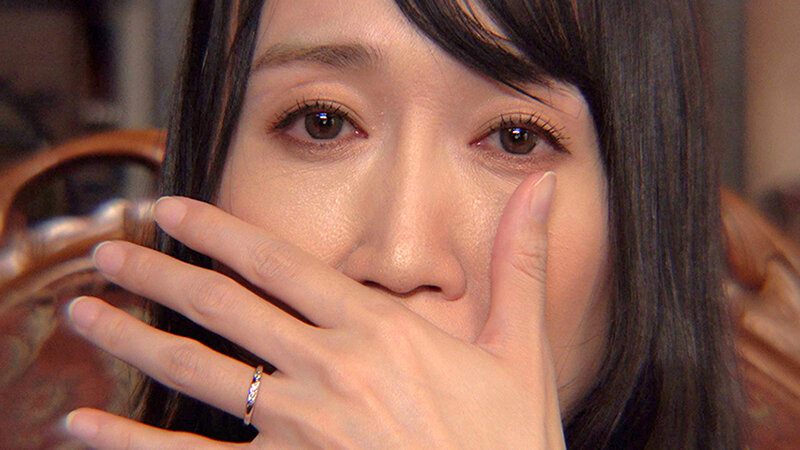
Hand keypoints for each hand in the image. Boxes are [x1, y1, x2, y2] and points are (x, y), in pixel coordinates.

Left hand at [64, 171, 563, 448]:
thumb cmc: (508, 443)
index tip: (169, 210)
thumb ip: (518, 263)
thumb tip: (540, 188)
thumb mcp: (522, 349)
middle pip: (222, 306)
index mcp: (378, 329)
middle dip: (157, 272)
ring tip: (83, 312)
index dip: (217, 230)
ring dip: (132, 337)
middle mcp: (328, 369)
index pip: (278, 262)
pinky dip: (130, 443)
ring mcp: (299, 429)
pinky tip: (85, 427)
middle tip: (107, 249)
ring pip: (195, 371)